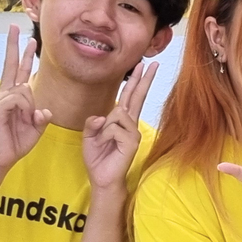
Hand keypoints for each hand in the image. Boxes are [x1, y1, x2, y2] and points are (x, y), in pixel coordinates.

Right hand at [0, 26, 51, 174]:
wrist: (0, 158)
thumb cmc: (15, 143)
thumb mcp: (35, 129)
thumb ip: (40, 117)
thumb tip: (44, 111)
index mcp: (12, 97)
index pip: (18, 71)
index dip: (22, 55)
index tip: (27, 39)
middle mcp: (3, 94)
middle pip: (11, 65)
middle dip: (14, 45)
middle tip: (14, 26)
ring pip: (25, 89)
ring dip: (30, 106)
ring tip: (24, 121)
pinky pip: (19, 100)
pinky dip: (25, 111)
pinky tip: (20, 120)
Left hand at [83, 59, 158, 192]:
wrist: (102, 178)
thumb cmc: (98, 158)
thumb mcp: (89, 136)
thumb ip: (94, 122)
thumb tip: (103, 116)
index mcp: (121, 121)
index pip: (130, 96)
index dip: (136, 81)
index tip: (143, 66)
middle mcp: (130, 124)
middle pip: (137, 97)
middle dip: (143, 79)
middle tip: (153, 63)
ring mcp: (133, 132)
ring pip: (116, 114)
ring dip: (103, 129)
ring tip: (103, 143)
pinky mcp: (132, 141)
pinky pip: (113, 128)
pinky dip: (104, 136)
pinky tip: (107, 146)